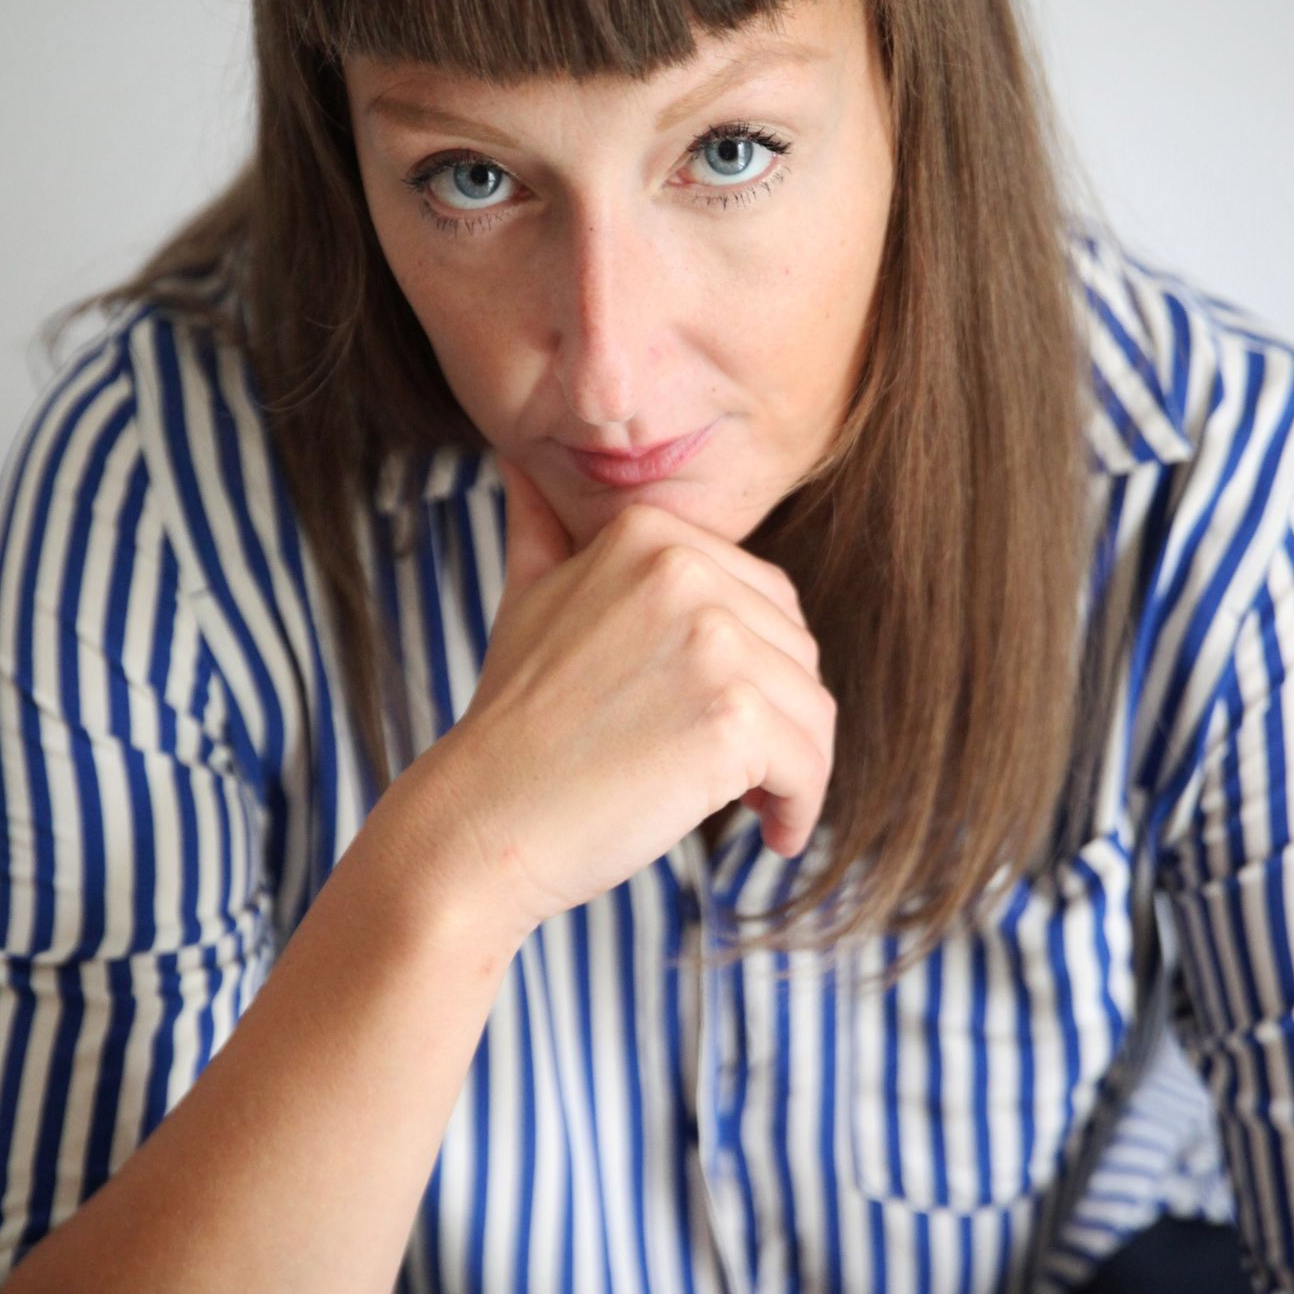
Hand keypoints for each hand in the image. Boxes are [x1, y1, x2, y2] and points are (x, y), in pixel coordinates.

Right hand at [436, 456, 837, 933]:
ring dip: (798, 768)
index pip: (765, 597)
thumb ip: (544, 529)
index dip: (760, 668)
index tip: (726, 720)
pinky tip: (773, 833)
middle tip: (748, 775)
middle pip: (797, 651)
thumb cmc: (511, 722)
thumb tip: (520, 460)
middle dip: (783, 716)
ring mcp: (712, 641)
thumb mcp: (526, 599)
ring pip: (811, 709)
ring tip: (760, 806)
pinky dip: (802, 808)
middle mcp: (684, 570)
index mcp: (648, 532)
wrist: (481, 819)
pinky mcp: (733, 717)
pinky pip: (809, 764)